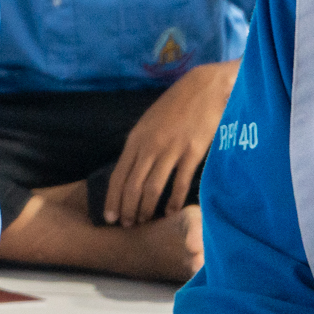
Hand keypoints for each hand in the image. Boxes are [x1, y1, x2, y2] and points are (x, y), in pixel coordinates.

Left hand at [106, 59, 237, 225]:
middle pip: (133, 185)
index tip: (109, 216)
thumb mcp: (149, 123)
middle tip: (126, 226)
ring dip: (147, 208)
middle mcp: (149, 146)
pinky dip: (173, 200)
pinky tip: (170, 212)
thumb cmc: (176, 106)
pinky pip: (180, 182)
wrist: (204, 88)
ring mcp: (171, 150)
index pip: (118, 175)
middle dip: (127, 208)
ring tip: (144, 223)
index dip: (113, 198)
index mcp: (136, 139)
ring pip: (153, 187)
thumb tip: (131, 168)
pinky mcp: (193, 152)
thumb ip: (140, 145)